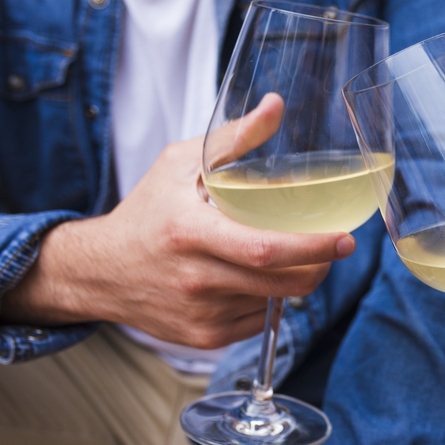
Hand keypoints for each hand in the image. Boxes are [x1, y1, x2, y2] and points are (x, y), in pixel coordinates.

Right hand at [3, 95, 355, 348]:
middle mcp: (195, 279)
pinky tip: (259, 277)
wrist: (99, 271)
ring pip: (275, 301)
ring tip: (296, 255)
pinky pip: (258, 319)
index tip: (345, 237)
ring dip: (298, 280)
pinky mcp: (204, 337)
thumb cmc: (148, 211)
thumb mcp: (180, 164)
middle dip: (320, 265)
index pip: (264, 249)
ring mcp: (201, 314)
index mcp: (189, 233)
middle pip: (281, 282)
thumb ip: (231, 138)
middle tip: (336, 246)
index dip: (311, 247)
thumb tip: (275, 106)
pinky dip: (270, 298)